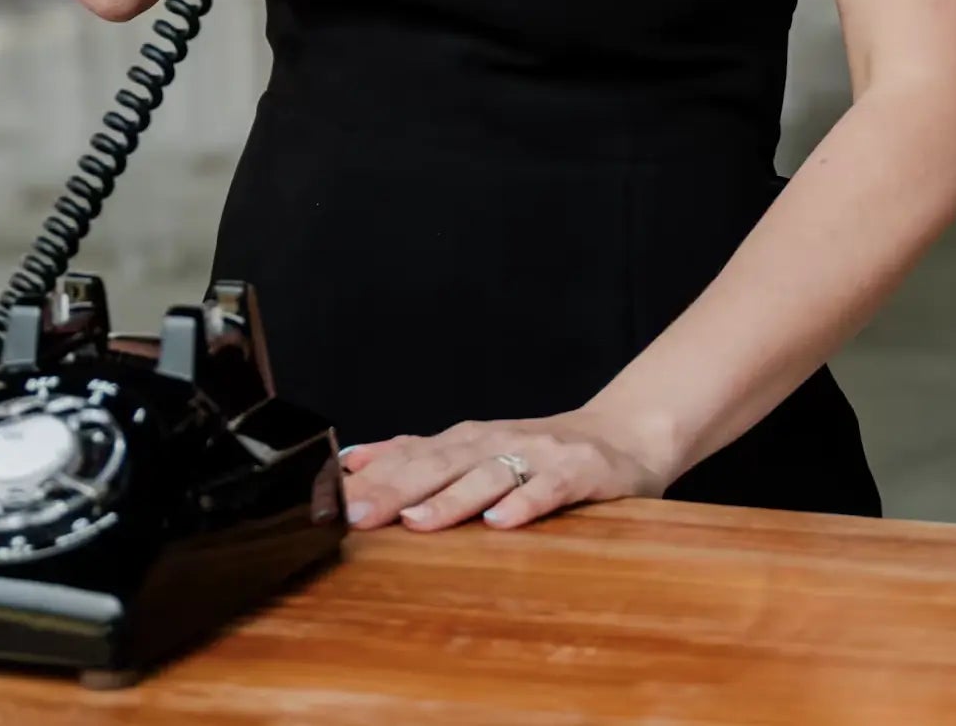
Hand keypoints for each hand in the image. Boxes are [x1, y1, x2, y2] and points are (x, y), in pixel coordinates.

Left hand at [339, 410, 671, 531]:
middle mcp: (494, 441)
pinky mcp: (577, 471)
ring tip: (418, 522)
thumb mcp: (476, 450)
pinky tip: (501, 521)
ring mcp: (537, 454)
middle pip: (438, 465)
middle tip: (358, 515)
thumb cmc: (539, 451)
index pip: (409, 457)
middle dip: (394, 490)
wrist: (623, 433)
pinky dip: (524, 504)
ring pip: (487, 476)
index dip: (371, 479)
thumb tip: (355, 461)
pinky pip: (548, 490)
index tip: (332, 500)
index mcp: (465, 441)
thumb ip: (419, 455)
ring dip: (451, 499)